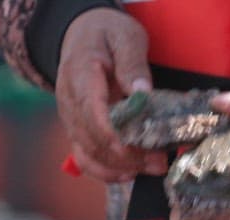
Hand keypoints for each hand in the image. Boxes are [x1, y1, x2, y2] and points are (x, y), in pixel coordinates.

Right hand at [56, 8, 166, 181]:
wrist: (81, 33)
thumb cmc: (106, 34)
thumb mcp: (124, 37)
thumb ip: (132, 63)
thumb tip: (142, 93)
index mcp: (79, 76)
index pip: (90, 112)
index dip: (111, 136)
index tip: (136, 150)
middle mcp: (69, 102)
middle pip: (92, 139)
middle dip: (126, 156)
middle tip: (161, 162)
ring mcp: (71, 118)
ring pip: (88, 153)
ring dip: (120, 167)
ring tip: (153, 168)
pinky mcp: (78, 128)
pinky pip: (85, 157)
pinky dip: (105, 171)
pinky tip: (129, 175)